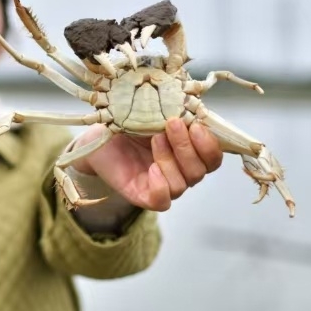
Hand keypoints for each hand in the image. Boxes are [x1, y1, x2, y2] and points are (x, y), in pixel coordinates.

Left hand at [71, 119, 222, 211]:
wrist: (98, 136)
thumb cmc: (128, 123)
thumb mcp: (154, 113)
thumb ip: (176, 114)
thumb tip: (192, 109)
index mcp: (188, 152)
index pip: (212, 158)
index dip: (209, 145)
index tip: (195, 125)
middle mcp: (179, 172)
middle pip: (199, 172)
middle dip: (187, 147)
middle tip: (171, 124)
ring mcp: (162, 185)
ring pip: (181, 184)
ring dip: (170, 160)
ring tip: (154, 139)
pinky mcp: (143, 195)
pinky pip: (162, 201)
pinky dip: (160, 186)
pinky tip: (150, 169)